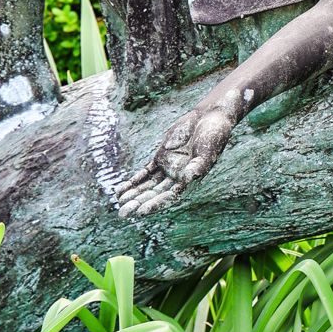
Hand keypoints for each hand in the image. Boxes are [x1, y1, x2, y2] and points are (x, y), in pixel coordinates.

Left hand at [116, 101, 236, 216]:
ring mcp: (168, 168)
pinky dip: (134, 181)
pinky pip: (145, 172)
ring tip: (119, 202)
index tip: (141, 211)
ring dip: (134, 194)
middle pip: (155, 194)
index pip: (169, 197)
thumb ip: (198, 165)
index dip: (155, 204)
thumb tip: (188, 177)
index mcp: (190, 181)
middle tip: (123, 213)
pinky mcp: (161, 158)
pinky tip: (122, 189)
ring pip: (147, 185)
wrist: (208, 118)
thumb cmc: (213, 136)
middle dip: (139, 203)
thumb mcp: (208, 150)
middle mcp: (177, 178)